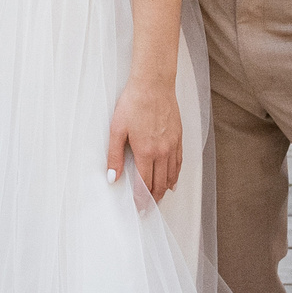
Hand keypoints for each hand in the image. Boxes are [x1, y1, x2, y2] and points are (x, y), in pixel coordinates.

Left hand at [107, 75, 181, 200]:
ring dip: (164, 190)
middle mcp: (162, 152)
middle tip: (147, 208)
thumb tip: (112, 178)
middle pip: (159, 184)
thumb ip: (114, 156)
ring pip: (171, 176)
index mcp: (145, 151)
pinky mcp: (179, 138)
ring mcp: (173, 145)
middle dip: (153, 199)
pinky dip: (175, 176)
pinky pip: (179, 163)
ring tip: (157, 199)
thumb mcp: (117, 129)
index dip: (140, 199)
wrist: (154, 84)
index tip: (138, 208)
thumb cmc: (133, 102)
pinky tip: (172, 181)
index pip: (144, 184)